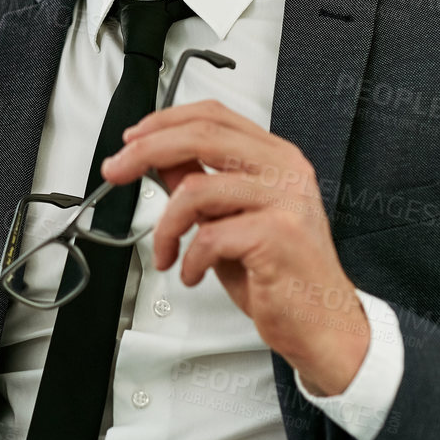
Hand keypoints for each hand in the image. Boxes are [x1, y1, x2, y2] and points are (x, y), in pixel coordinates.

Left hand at [102, 99, 369, 395]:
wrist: (323, 323)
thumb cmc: (281, 275)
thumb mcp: (231, 220)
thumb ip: (200, 184)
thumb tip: (158, 160)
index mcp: (276, 158)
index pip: (213, 116)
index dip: (164, 122)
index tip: (131, 139)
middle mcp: (285, 170)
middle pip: (201, 136)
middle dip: (145, 151)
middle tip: (116, 171)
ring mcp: (284, 199)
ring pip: (196, 189)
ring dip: (167, 227)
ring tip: (168, 252)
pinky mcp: (277, 234)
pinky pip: (209, 236)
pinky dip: (190, 259)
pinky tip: (194, 273)